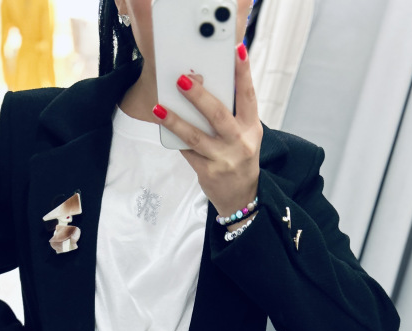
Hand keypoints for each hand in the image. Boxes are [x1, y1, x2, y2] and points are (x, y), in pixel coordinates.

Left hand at [153, 44, 262, 219]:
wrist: (241, 198)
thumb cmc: (240, 158)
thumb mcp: (245, 136)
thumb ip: (231, 115)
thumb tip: (204, 86)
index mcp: (252, 128)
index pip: (249, 96)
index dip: (243, 72)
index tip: (237, 51)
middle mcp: (239, 143)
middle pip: (218, 115)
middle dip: (200, 96)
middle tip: (182, 80)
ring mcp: (223, 159)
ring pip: (196, 136)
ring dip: (176, 121)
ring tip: (159, 109)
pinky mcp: (207, 172)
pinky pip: (188, 152)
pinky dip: (176, 139)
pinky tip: (164, 126)